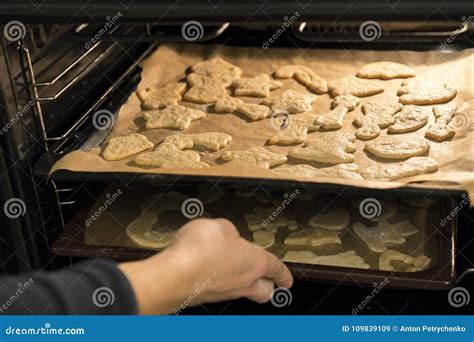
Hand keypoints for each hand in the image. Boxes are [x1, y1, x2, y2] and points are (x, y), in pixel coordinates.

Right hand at [119, 218, 292, 314]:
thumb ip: (228, 232)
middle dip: (268, 286)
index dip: (283, 273)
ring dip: (240, 282)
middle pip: (264, 291)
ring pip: (242, 293)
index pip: (276, 268)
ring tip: (230, 268)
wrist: (173, 276)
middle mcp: (243, 282)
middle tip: (268, 281)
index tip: (287, 279)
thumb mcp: (220, 226)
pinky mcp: (204, 297)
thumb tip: (226, 237)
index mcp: (255, 263)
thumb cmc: (200, 251)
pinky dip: (216, 281)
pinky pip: (218, 290)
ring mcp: (223, 293)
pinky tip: (205, 270)